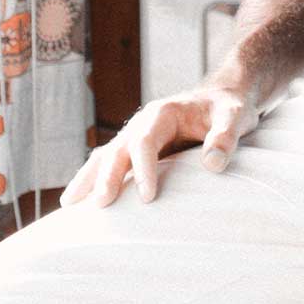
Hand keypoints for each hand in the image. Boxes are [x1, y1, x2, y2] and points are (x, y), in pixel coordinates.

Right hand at [62, 82, 259, 207]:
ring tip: (69, 204)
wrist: (222, 98)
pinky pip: (111, 164)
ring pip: (105, 156)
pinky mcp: (137, 150)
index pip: (144, 141)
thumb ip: (225, 137)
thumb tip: (213, 164)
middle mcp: (142, 124)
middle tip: (100, 205)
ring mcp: (136, 137)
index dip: (144, 169)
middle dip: (107, 177)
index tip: (147, 197)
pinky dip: (94, 179)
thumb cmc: (228, 108)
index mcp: (161, 114)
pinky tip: (81, 200)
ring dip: (88, 179)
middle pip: (117, 150)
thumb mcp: (234, 117)